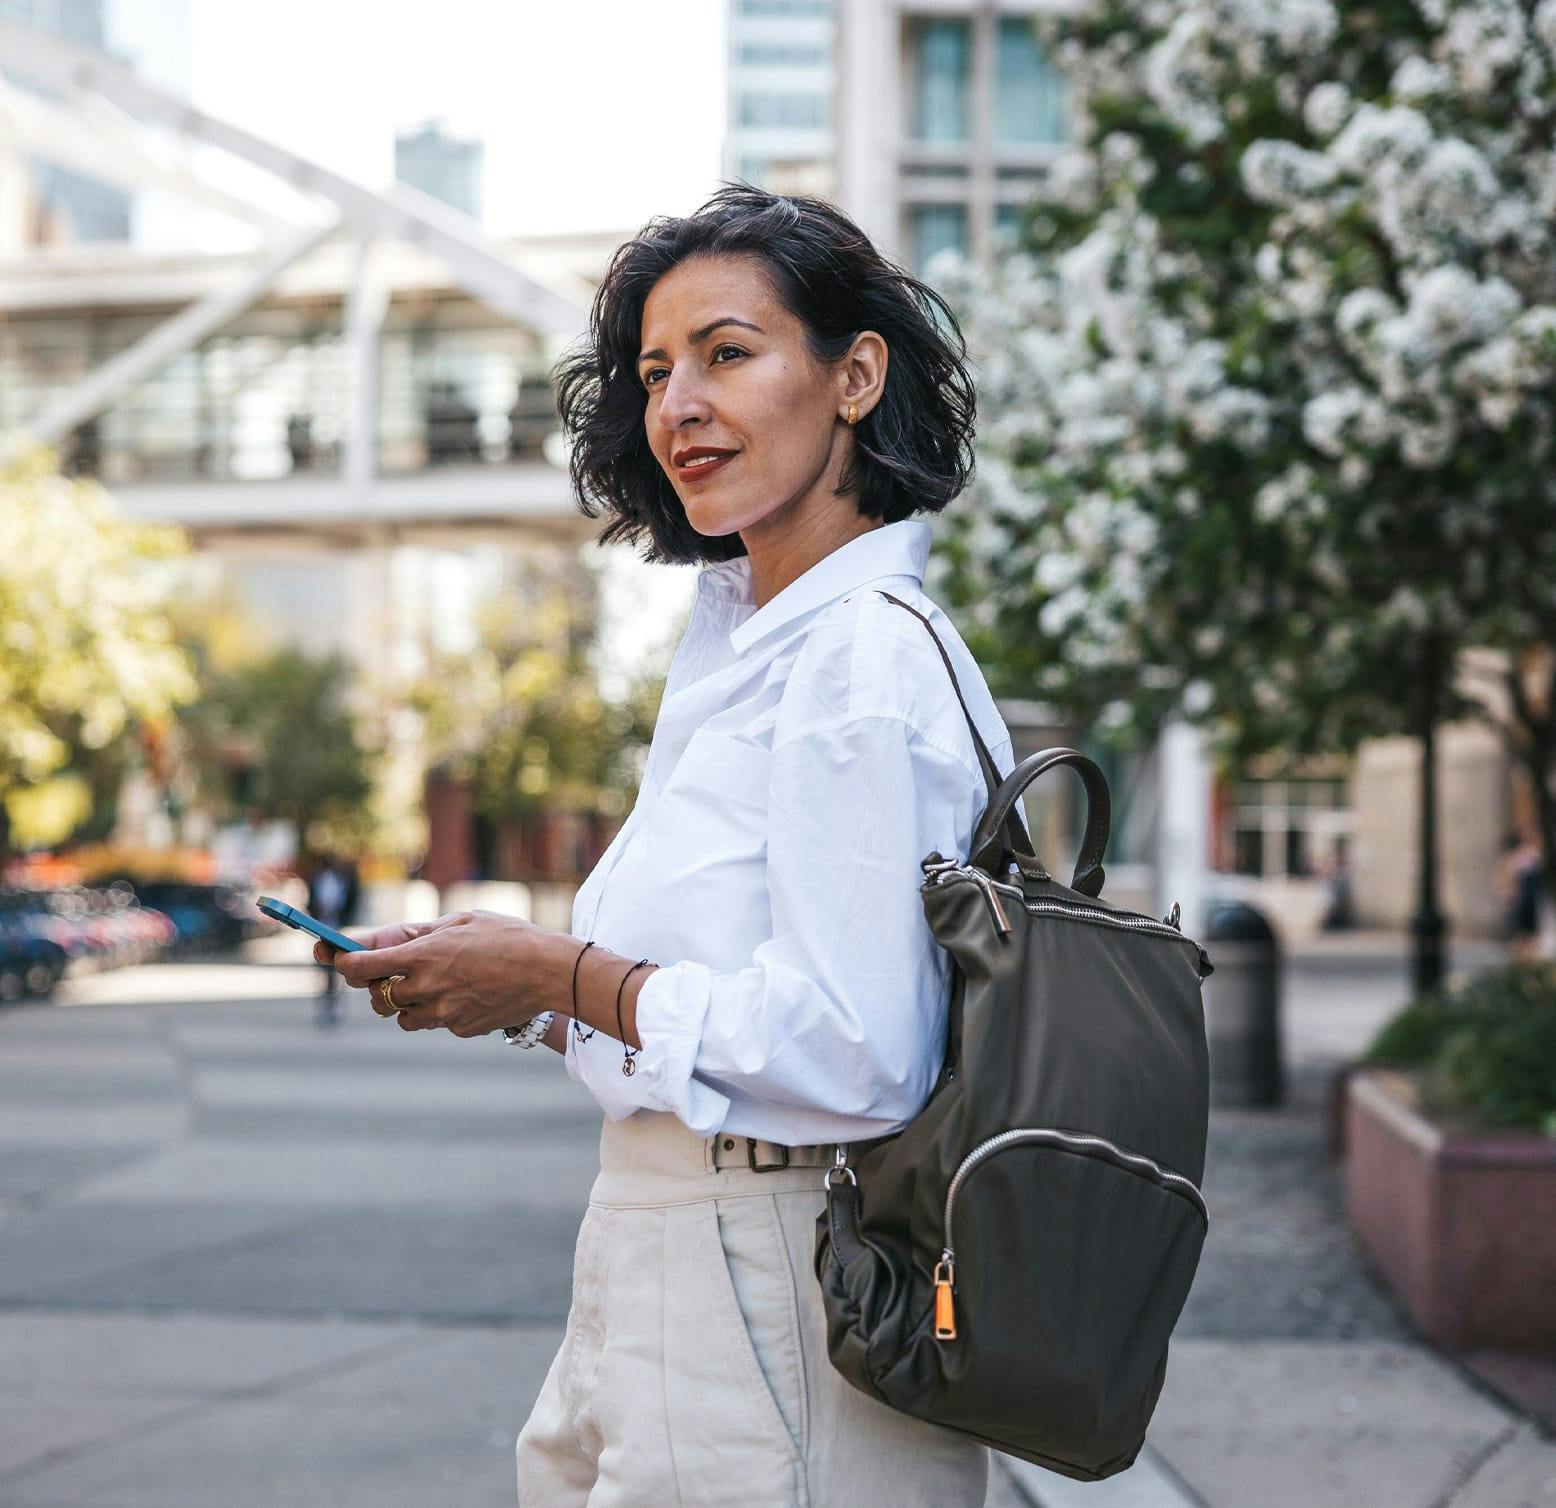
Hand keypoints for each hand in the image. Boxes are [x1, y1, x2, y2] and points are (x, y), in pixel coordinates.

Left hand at [317, 910, 567, 1036]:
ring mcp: (442, 1011)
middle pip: (377, 997)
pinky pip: (436, 1022)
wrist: (547, 971)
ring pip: (403, 1016)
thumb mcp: (463, 920)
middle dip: (377, 985)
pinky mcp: (460, 1028)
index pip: (361, 967)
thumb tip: (400, 942)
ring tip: (428, 985)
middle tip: (389, 973)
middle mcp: (425, 986)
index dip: (342, 964)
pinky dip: (439, 1010)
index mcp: (421, 954)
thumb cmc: (508, 936)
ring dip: (405, 1003)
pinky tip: (462, 994)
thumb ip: (426, 933)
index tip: (337, 959)